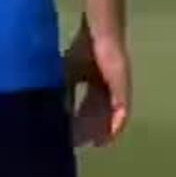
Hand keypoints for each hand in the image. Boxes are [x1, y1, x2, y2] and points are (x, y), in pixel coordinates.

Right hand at [64, 22, 131, 147]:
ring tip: (98, 143)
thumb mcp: (68, 72)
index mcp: (95, 84)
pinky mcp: (124, 86)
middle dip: (92, 130)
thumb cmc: (85, 47)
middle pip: (101, 114)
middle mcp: (108, 89)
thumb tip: (52, 108)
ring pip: (113, 115)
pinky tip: (112, 133)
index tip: (71, 136)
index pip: (87, 108)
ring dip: (106, 130)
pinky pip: (123, 108)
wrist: (100, 32)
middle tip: (82, 144)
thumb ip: (63, 89)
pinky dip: (117, 122)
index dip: (80, 122)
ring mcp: (118, 89)